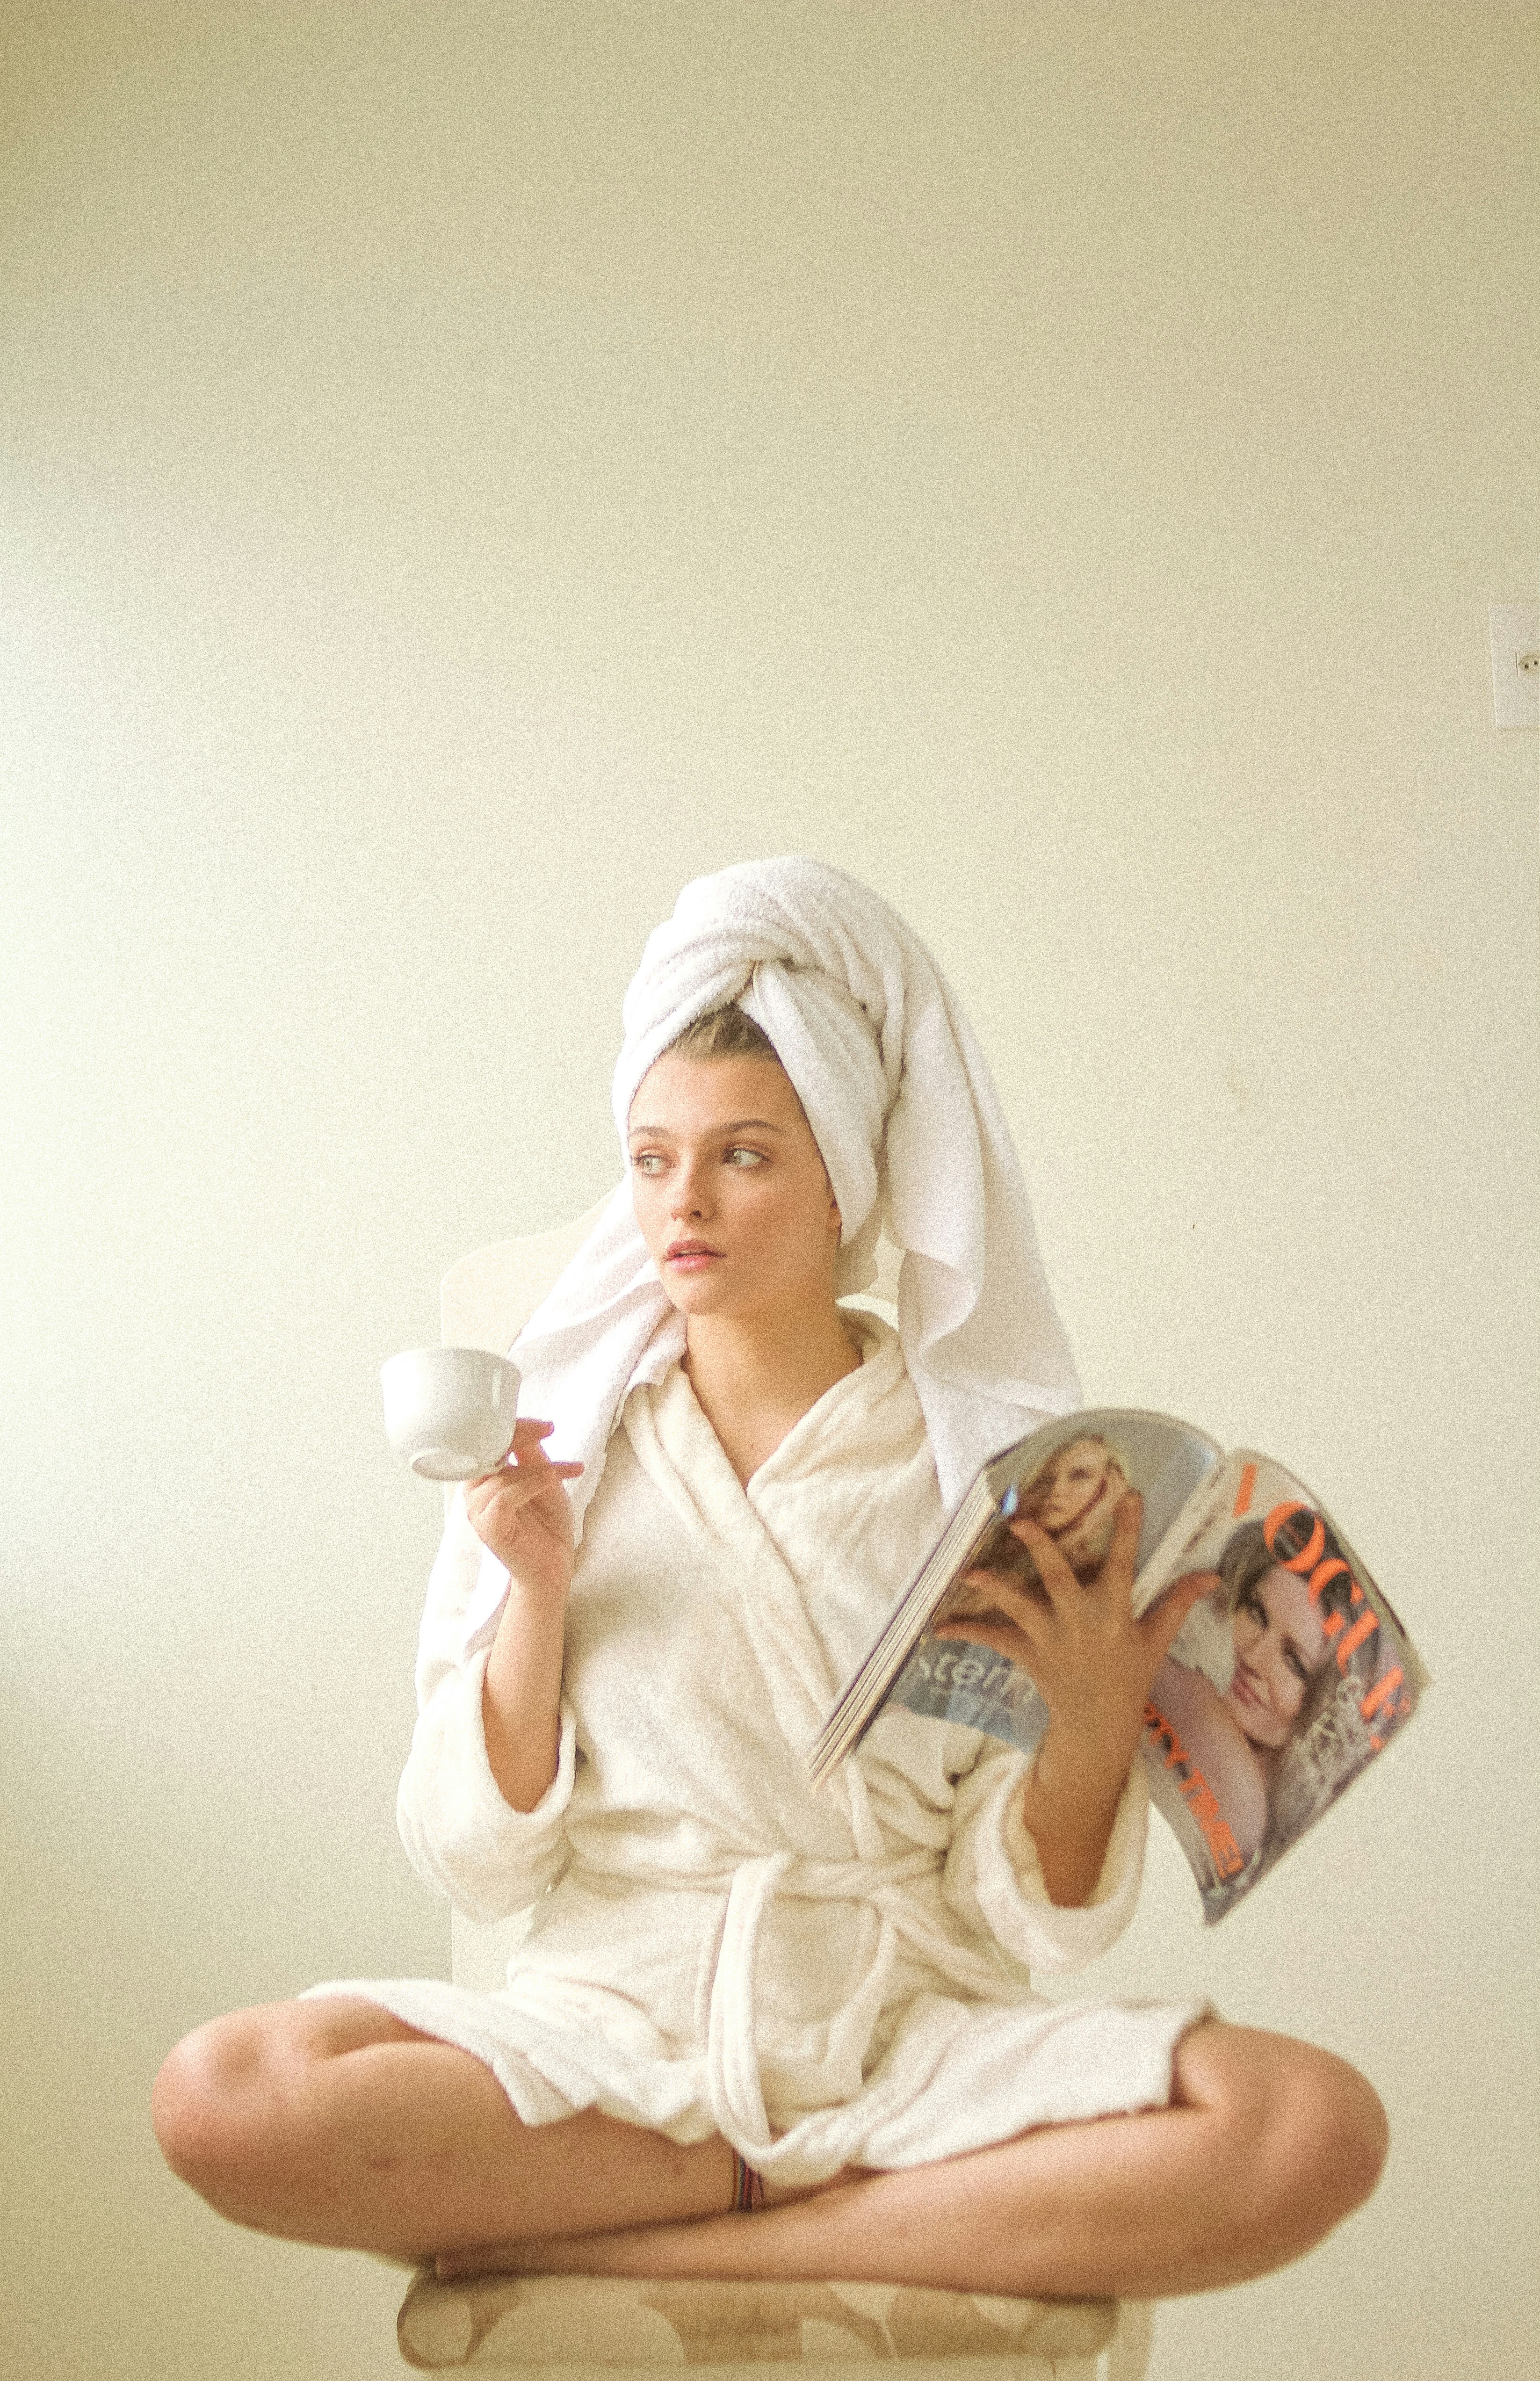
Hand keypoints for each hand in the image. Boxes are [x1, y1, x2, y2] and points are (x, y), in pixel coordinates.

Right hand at [463, 1418, 582, 1604]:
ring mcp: (478, 1512)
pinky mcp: (489, 1529)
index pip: (486, 1443)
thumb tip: (527, 1427)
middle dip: (519, 1436)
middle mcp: (475, 1494)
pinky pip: (504, 1497)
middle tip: (548, 1429)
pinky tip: (552, 1482)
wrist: (555, 1566)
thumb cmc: (548, 1526)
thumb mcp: (545, 1480)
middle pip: (486, 1453)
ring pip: (500, 1475)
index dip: (511, 1427)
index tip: (544, 1424)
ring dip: (537, 1467)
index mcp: (484, 1479)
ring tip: (566, 1470)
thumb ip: (532, 1455)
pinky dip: (531, 1484)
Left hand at [934, 1491, 1213, 1904]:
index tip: (1129, 1494)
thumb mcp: (1157, 1641)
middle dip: (1041, 1550)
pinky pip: (994, 1640)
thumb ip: (1178, 1604)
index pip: (1124, 1564)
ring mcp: (1052, 1639)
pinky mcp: (1028, 1655)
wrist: (1099, 1726)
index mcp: (1115, 1612)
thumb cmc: (1129, 1677)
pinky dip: (967, 1632)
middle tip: (1021, 1522)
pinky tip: (939, 1627)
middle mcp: (1081, 1621)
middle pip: (1059, 1578)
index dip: (1128, 1530)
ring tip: (970, 1570)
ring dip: (994, 1588)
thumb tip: (1211, 1576)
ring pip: (1019, 1608)